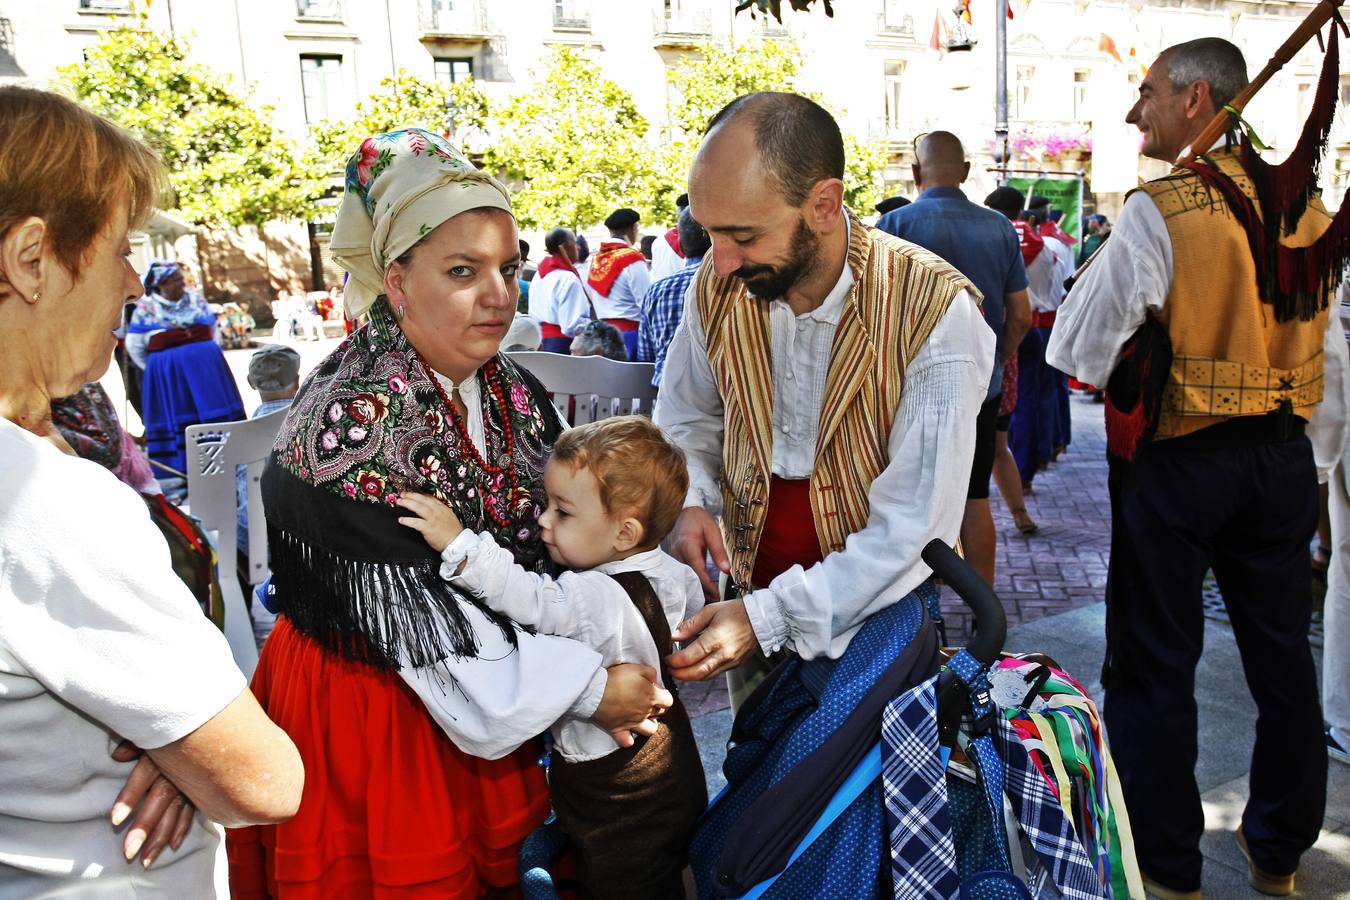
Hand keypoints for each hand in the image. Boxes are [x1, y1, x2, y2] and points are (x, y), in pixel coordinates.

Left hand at [109, 740, 195, 867]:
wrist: (217, 725)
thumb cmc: (180, 728)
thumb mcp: (155, 731)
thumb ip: (135, 743)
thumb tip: (117, 756)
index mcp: (166, 752)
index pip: (146, 774)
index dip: (130, 796)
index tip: (115, 820)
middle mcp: (180, 768)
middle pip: (160, 798)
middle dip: (144, 827)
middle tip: (128, 852)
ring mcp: (193, 780)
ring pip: (176, 811)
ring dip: (161, 836)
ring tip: (146, 859)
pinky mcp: (203, 788)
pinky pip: (193, 811)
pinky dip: (183, 827)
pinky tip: (173, 844)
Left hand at [396, 492, 462, 551]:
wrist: (457, 542)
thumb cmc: (454, 532)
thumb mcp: (450, 517)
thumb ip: (441, 512)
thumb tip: (432, 509)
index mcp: (442, 508)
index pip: (429, 498)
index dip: (419, 494)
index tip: (412, 493)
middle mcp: (437, 511)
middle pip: (422, 500)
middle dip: (411, 496)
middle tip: (402, 494)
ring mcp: (433, 519)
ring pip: (418, 507)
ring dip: (407, 503)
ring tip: (400, 502)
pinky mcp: (428, 528)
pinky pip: (416, 522)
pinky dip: (407, 520)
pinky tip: (401, 520)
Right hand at [592, 663, 672, 747]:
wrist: (594, 691)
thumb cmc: (616, 678)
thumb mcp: (636, 668)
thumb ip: (651, 673)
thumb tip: (656, 681)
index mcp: (651, 697)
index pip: (668, 700)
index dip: (663, 695)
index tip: (655, 690)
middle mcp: (645, 712)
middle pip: (660, 714)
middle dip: (657, 707)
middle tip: (647, 700)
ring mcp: (633, 724)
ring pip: (650, 730)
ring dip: (648, 724)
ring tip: (642, 717)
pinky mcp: (618, 730)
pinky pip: (627, 742)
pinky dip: (629, 739)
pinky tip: (627, 733)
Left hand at [667, 598, 760, 681]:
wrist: (762, 619)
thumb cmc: (736, 611)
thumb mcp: (711, 610)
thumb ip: (691, 624)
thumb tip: (674, 636)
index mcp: (715, 638)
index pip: (689, 657)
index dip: (674, 661)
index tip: (666, 658)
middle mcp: (723, 654)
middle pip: (696, 673)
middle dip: (679, 674)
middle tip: (668, 669)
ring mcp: (730, 662)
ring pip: (705, 677)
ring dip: (689, 677)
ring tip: (677, 671)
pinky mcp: (734, 665)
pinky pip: (714, 675)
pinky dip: (701, 675)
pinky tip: (693, 670)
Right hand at [669, 506, 729, 603]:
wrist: (684, 511)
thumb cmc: (699, 520)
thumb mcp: (713, 532)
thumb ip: (719, 552)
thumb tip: (727, 570)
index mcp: (688, 545)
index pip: (697, 571)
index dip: (707, 585)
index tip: (717, 595)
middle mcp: (677, 553)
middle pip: (689, 578)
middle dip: (702, 591)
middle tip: (716, 600)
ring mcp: (673, 557)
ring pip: (685, 578)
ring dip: (697, 588)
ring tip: (711, 598)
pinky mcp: (673, 559)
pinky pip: (682, 574)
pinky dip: (692, 581)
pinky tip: (701, 589)